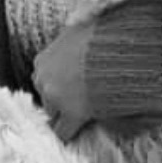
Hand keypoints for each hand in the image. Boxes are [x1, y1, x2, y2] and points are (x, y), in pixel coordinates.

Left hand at [32, 23, 94, 140]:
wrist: (118, 49)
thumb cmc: (102, 34)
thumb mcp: (80, 28)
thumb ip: (72, 38)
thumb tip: (77, 32)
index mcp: (44, 59)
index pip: (44, 78)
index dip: (58, 83)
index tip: (69, 86)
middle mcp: (44, 78)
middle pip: (46, 96)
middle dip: (60, 99)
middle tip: (78, 99)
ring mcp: (56, 97)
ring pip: (53, 113)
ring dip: (65, 113)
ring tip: (83, 113)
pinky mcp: (73, 113)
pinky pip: (63, 132)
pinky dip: (69, 133)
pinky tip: (77, 133)